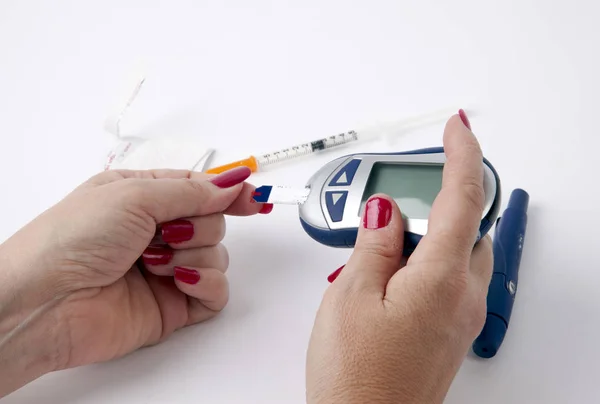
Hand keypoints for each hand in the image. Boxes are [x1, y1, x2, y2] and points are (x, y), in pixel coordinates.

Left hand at [0, 166, 270, 396]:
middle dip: (197, 226)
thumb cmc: (73, 238)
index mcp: (143, 197)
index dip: (229, 192)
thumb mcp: (133, 196)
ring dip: (192, 254)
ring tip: (153, 262)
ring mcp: (167, 269)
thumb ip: (192, 192)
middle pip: (213, 222)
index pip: (200, 190)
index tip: (254, 195)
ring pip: (217, 254)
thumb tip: (234, 182)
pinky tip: (180, 281)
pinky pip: (217, 291)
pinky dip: (206, 283)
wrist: (45, 302)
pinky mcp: (174, 304)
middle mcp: (157, 232)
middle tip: (165, 232)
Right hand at [306, 114, 492, 402]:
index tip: (456, 127)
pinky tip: (385, 272)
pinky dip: (424, 260)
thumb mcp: (351, 296)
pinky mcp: (448, 329)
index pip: (464, 198)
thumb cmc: (356, 378)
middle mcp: (463, 298)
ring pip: (457, 252)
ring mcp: (459, 317)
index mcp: (443, 280)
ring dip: (426, 234)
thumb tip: (386, 210)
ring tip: (376, 242)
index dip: (463, 154)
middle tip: (389, 199)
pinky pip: (448, 278)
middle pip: (466, 225)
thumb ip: (374, 243)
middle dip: (434, 200)